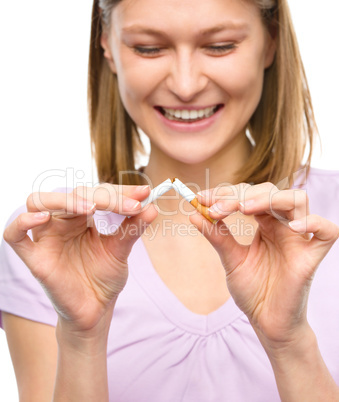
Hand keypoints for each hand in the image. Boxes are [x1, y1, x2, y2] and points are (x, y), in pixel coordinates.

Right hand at [3, 184, 156, 334]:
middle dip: (103, 196)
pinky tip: (42, 219)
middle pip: (72, 194)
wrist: (95, 310)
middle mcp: (62, 222)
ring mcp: (46, 237)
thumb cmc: (104, 277)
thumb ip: (132, 227)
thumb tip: (151, 207)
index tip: (144, 194)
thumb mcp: (120, 250)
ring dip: (64, 200)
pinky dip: (23, 222)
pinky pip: (15, 235)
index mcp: (82, 216)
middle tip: (130, 206)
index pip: (97, 193)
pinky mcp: (34, 257)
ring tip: (91, 208)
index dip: (120, 192)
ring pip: (39, 202)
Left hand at [191, 182, 338, 347]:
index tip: (201, 198)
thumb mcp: (231, 260)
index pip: (249, 195)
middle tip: (216, 208)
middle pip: (270, 191)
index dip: (225, 193)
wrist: (267, 323)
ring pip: (297, 200)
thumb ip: (217, 236)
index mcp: (265, 224)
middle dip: (240, 195)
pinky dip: (313, 223)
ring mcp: (298, 238)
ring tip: (243, 209)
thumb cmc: (252, 291)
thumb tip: (194, 214)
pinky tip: (292, 226)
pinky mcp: (311, 256)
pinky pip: (327, 232)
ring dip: (268, 198)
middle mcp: (282, 226)